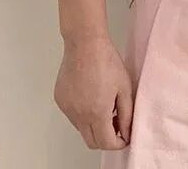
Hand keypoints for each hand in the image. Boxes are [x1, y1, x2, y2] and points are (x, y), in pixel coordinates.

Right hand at [54, 35, 132, 149]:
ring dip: (93, 124)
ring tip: (103, 104)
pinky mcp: (60, 100)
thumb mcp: (125, 87)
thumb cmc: (107, 61)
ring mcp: (67, 109)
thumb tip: (127, 132)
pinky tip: (90, 95)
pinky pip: (72, 115)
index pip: (106, 143)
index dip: (119, 143)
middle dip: (105, 138)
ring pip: (81, 128)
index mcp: (97, 113)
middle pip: (91, 141)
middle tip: (116, 122)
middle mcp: (79, 115)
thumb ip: (127, 114)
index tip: (125, 135)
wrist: (85, 43)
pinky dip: (82, 113)